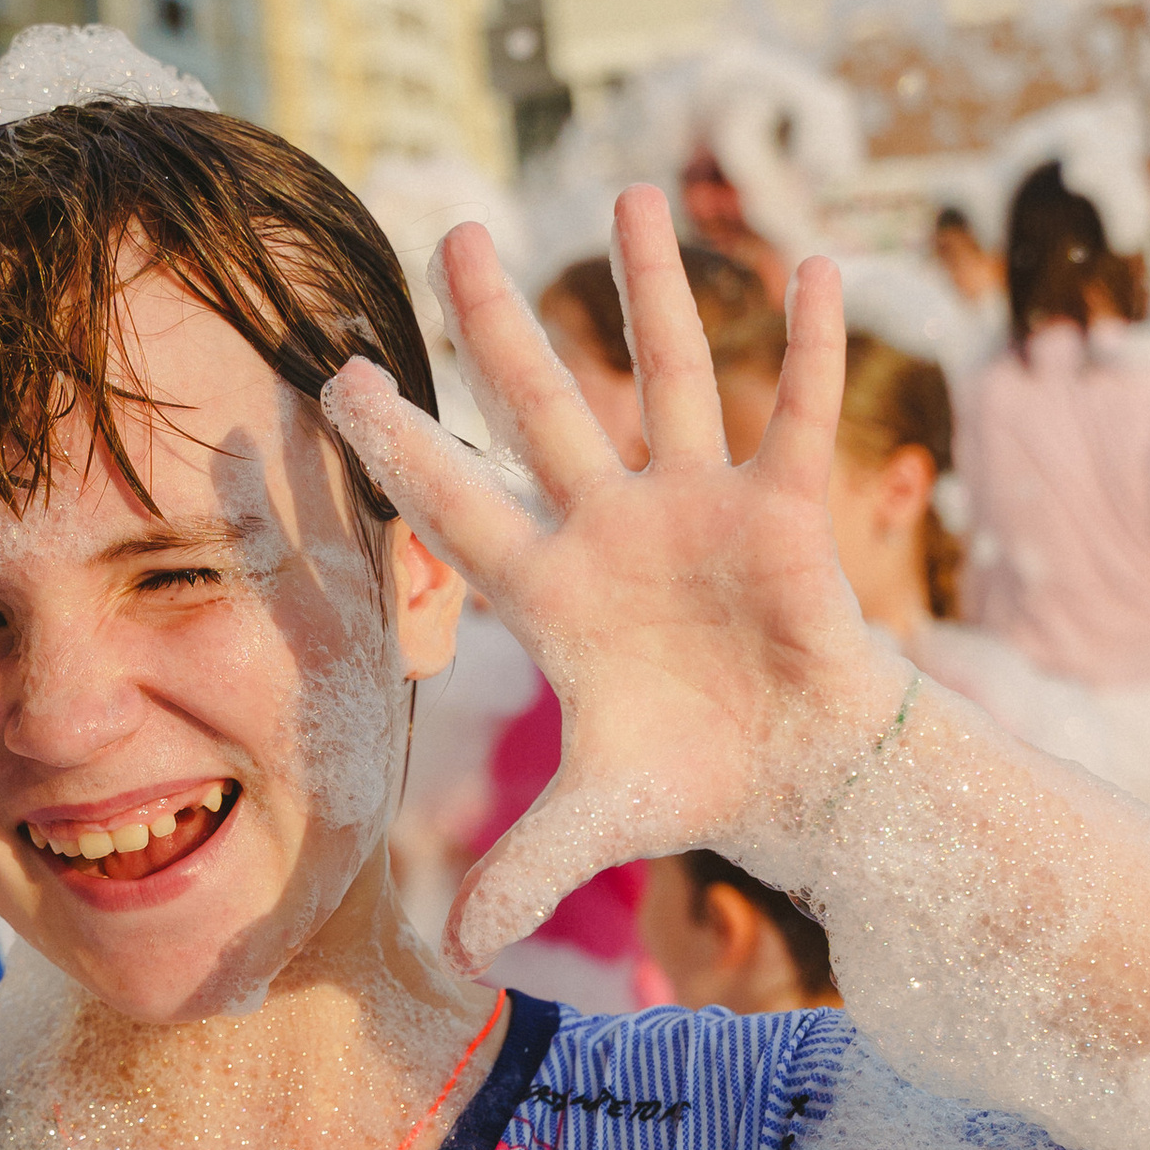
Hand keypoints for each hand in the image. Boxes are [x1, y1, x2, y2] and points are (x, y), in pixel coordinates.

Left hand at [322, 190, 896, 973]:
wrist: (791, 773)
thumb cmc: (686, 776)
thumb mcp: (596, 824)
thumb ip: (526, 871)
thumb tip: (459, 954)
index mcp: (550, 589)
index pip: (455, 505)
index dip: (399, 448)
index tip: (332, 381)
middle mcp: (611, 526)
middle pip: (543, 408)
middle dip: (500, 324)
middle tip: (451, 228)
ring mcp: (696, 507)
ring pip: (668, 379)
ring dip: (652, 291)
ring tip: (631, 195)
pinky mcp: (782, 513)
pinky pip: (794, 417)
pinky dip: (807, 348)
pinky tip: (817, 266)